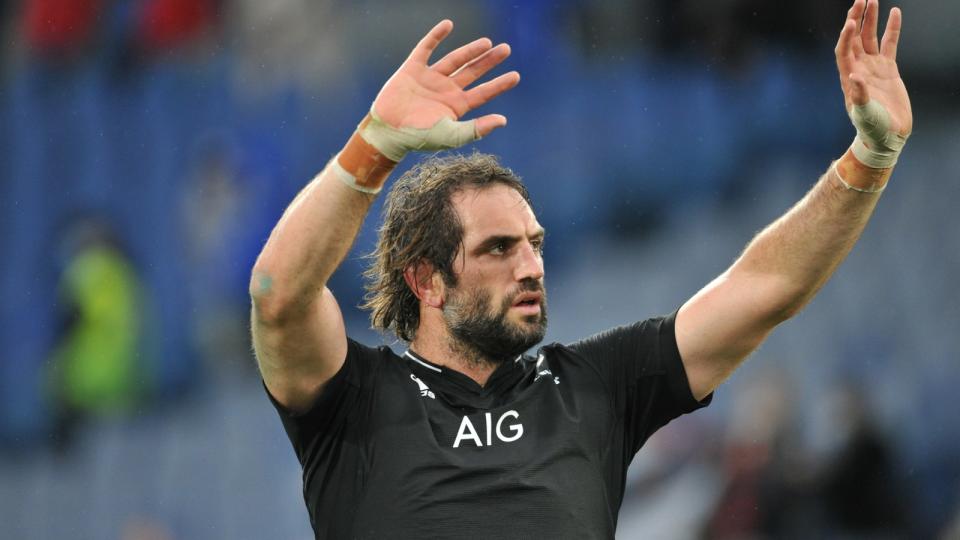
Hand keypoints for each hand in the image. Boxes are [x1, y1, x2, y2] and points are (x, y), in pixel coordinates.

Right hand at [372, 20, 519, 137]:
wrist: (388, 133)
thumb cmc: (418, 138)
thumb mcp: (451, 135)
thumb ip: (476, 129)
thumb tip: (503, 120)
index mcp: (456, 106)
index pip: (483, 93)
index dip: (499, 84)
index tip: (516, 76)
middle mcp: (446, 90)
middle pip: (473, 72)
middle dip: (489, 61)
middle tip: (506, 49)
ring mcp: (430, 78)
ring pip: (455, 59)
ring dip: (470, 50)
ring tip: (487, 42)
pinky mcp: (412, 69)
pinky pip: (426, 49)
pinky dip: (436, 36)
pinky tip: (448, 25)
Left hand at [835, 0, 911, 136]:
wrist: (886, 136)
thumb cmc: (872, 128)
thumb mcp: (864, 113)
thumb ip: (859, 95)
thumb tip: (854, 76)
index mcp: (849, 78)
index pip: (844, 51)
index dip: (845, 37)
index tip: (850, 22)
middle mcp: (858, 69)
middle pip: (854, 39)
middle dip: (855, 19)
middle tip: (859, 0)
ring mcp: (873, 67)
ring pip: (870, 38)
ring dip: (869, 20)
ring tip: (872, 0)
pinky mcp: (888, 69)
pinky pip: (889, 44)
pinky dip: (892, 28)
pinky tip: (895, 13)